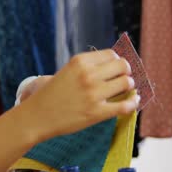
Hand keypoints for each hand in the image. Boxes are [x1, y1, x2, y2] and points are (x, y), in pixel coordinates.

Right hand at [21, 49, 138, 139]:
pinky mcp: (97, 113)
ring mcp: (93, 94)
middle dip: (126, 72)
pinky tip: (134, 102)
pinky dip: (133, 103)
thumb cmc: (52, 94)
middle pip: (123, 66)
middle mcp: (88, 75)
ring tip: (125, 91)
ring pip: (127, 83)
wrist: (37, 116)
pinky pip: (125, 105)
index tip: (117, 69)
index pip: (112, 54)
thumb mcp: (68, 71)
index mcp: (80, 61)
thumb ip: (88, 67)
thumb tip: (116, 64)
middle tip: (123, 79)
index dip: (117, 61)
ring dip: (129, 86)